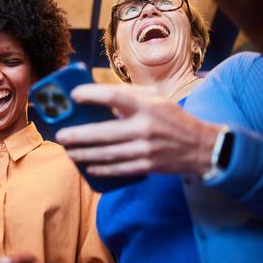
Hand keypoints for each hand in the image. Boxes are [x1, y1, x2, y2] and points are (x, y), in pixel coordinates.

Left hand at [55, 84, 221, 177]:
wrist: (202, 147)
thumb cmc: (173, 119)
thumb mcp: (157, 99)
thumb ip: (130, 94)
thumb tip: (97, 93)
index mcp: (147, 106)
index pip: (113, 97)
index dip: (91, 95)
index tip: (74, 96)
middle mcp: (145, 128)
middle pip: (102, 132)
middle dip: (77, 136)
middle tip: (60, 136)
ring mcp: (145, 150)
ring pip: (106, 154)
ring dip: (83, 154)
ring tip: (68, 151)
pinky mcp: (147, 166)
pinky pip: (117, 169)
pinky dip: (100, 169)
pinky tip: (87, 166)